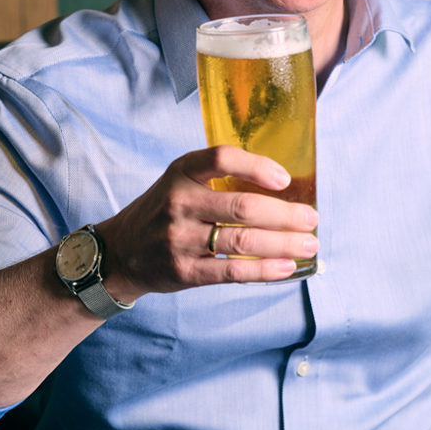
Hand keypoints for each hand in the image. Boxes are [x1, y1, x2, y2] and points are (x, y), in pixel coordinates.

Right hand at [95, 146, 318, 300]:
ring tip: (308, 244)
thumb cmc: (162, 212)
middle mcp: (178, 202)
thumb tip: (280, 188)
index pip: (221, 158)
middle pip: (243, 206)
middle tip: (311, 218)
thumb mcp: (179, 182)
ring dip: (283, 243)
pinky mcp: (184, 271)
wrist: (119, 253)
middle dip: (286, 214)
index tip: (285, 179)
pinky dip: (265, 270)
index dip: (257, 166)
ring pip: (243, 241)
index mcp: (181, 172)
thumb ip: (217, 180)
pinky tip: (286, 267)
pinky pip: (233, 271)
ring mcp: (180, 239)